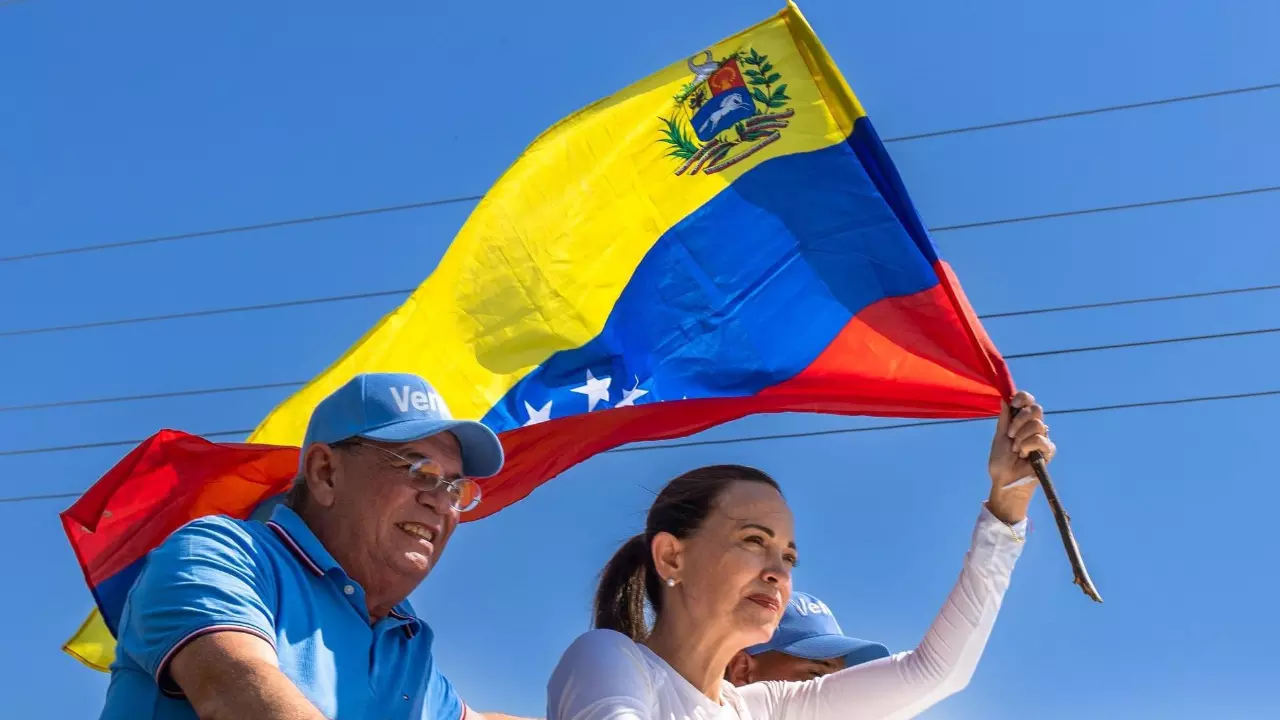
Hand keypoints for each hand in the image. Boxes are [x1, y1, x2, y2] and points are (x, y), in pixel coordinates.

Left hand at [985, 391, 1053, 524]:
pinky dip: (1028, 446)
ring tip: (1016, 450)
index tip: (1013, 404)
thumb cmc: (1000, 461)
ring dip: (1021, 437)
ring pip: (1038, 425)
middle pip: (1036, 409)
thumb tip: (1004, 398)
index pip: (1029, 401)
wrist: (1005, 480)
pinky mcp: (1048, 451)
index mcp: (1021, 421)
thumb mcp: (1000, 437)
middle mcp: (1034, 427)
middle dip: (1020, 420)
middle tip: (1010, 434)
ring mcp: (1042, 438)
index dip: (1023, 398)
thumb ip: (1004, 419)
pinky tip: (1024, 455)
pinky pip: (1041, 440)